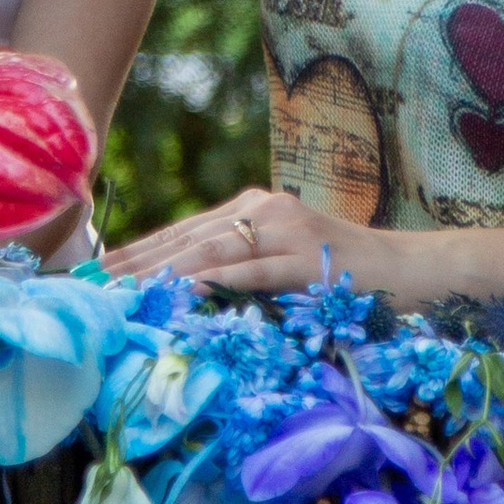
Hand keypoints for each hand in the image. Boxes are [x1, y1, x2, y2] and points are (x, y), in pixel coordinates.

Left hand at [104, 185, 380, 295]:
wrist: (414, 269)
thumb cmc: (348, 275)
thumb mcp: (286, 264)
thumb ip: (243, 268)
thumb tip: (186, 294)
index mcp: (256, 209)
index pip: (183, 231)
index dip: (136, 251)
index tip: (94, 272)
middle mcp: (266, 209)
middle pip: (187, 238)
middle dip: (134, 262)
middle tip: (89, 283)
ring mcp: (288, 230)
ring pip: (212, 250)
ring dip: (161, 272)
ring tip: (122, 289)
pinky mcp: (309, 257)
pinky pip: (254, 271)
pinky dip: (218, 280)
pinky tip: (186, 291)